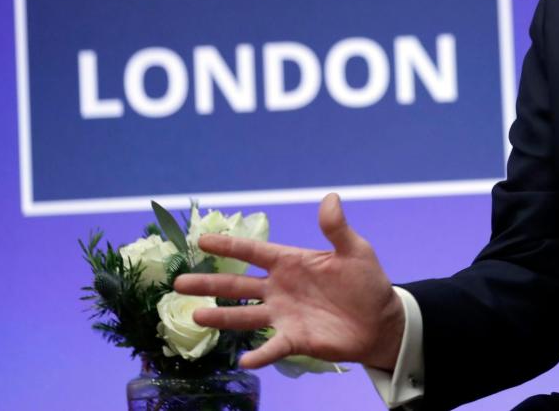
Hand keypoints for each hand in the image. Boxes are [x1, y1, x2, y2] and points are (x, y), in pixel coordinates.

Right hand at [173, 193, 404, 369]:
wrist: (381, 321)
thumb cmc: (366, 282)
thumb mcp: (355, 251)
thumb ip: (337, 228)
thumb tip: (331, 198)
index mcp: (291, 263)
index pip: (254, 252)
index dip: (229, 246)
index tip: (201, 240)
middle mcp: (280, 289)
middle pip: (238, 285)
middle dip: (208, 283)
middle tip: (178, 283)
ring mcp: (284, 315)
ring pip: (244, 316)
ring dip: (221, 317)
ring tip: (196, 315)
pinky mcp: (294, 339)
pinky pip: (272, 347)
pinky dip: (258, 354)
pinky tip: (243, 359)